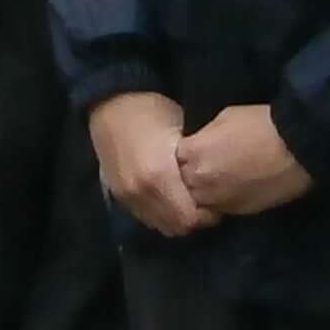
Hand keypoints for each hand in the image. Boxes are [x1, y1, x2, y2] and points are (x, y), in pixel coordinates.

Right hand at [87, 91, 209, 237]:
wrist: (111, 103)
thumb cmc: (153, 110)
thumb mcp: (182, 132)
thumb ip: (195, 165)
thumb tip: (213, 185)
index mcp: (158, 176)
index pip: (189, 218)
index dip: (208, 215)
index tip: (218, 202)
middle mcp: (140, 192)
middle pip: (176, 226)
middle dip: (194, 220)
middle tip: (207, 204)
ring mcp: (126, 196)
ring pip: (160, 225)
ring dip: (177, 219)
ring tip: (188, 202)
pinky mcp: (118, 195)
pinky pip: (145, 217)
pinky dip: (160, 214)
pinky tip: (169, 199)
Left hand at [176, 102, 313, 218]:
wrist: (295, 149)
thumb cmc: (260, 125)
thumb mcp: (223, 118)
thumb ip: (205, 136)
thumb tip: (201, 145)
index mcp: (192, 153)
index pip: (176, 157)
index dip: (189, 152)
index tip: (199, 149)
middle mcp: (198, 180)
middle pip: (185, 181)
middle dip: (194, 173)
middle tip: (212, 165)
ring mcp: (217, 200)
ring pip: (200, 200)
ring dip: (207, 191)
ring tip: (224, 180)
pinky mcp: (236, 212)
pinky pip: (221, 208)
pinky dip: (225, 200)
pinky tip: (238, 188)